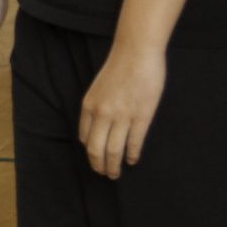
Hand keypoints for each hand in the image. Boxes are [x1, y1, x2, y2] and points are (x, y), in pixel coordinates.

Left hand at [77, 39, 164, 180]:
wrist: (136, 52)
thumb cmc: (119, 68)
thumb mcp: (98, 88)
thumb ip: (97, 107)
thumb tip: (99, 126)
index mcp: (89, 106)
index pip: (85, 137)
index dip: (90, 151)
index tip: (96, 158)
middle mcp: (102, 114)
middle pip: (96, 149)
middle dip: (99, 165)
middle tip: (105, 174)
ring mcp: (122, 116)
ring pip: (113, 150)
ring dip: (113, 165)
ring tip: (115, 174)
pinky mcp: (141, 116)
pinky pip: (133, 142)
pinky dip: (131, 154)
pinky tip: (132, 160)